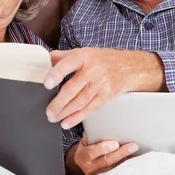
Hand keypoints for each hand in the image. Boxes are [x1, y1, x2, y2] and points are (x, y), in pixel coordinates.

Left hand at [44, 48, 164, 128]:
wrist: (129, 68)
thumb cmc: (103, 59)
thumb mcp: (84, 52)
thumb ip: (63, 56)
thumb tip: (45, 59)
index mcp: (84, 56)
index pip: (68, 64)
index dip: (56, 74)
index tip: (47, 84)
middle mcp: (93, 70)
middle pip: (72, 89)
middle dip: (58, 103)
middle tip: (48, 111)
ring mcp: (100, 85)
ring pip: (79, 102)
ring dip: (64, 112)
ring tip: (53, 117)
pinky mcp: (106, 96)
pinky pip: (89, 109)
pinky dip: (76, 118)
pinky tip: (67, 122)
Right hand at [67, 133, 138, 174]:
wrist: (83, 162)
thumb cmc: (86, 148)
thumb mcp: (84, 141)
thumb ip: (91, 136)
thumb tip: (100, 129)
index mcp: (83, 157)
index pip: (92, 153)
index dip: (103, 148)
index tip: (115, 143)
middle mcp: (91, 167)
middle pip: (107, 161)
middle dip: (121, 153)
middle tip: (133, 146)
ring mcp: (100, 173)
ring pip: (115, 167)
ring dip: (127, 158)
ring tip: (137, 150)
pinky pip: (119, 170)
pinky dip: (127, 163)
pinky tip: (135, 156)